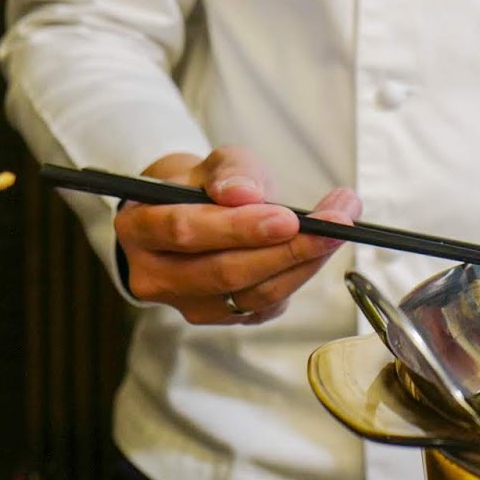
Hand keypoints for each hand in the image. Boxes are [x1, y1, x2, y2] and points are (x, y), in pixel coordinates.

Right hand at [115, 145, 360, 325]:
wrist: (193, 212)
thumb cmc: (203, 184)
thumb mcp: (214, 163)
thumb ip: (230, 172)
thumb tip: (244, 193)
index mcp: (139, 227)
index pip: (185, 231)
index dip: (239, 228)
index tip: (288, 217)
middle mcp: (155, 275)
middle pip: (222, 272)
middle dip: (286, 249)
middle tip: (335, 223)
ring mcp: (186, 303)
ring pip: (249, 295)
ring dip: (303, 262)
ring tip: (341, 225)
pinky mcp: (220, 317)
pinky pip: (264, 306)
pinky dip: (298, 277)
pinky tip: (321, 248)